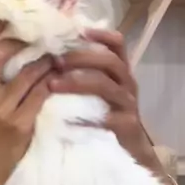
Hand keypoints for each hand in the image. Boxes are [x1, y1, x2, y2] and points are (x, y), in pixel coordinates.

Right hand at [0, 22, 53, 184]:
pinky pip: (39, 95)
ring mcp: (1, 110)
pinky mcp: (20, 125)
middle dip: (19, 41)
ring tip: (53, 55)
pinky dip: (50, 83)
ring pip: (26, 74)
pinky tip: (57, 78)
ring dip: (43, 61)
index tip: (4, 20)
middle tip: (34, 36)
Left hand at [48, 28, 153, 162]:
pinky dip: (85, 118)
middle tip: (55, 60)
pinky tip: (66, 119)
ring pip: (106, 85)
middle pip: (109, 61)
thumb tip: (53, 53)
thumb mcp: (98, 92)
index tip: (78, 32)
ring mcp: (128, 104)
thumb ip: (84, 73)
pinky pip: (107, 119)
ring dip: (78, 82)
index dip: (100, 34)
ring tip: (53, 84)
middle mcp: (127, 83)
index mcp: (120, 72)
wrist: (131, 152)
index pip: (117, 44)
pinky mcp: (127, 126)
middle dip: (80, 57)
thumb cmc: (107, 117)